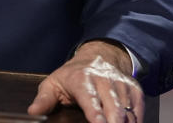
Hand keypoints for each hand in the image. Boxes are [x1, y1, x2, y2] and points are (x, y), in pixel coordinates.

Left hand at [28, 40, 143, 122]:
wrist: (98, 56)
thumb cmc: (73, 75)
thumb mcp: (53, 83)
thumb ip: (44, 99)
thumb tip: (34, 112)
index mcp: (81, 79)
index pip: (90, 98)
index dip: (95, 113)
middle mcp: (103, 80)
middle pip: (113, 107)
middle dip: (113, 122)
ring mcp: (121, 84)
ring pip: (128, 110)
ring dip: (126, 122)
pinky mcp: (134, 89)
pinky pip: (139, 109)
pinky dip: (135, 120)